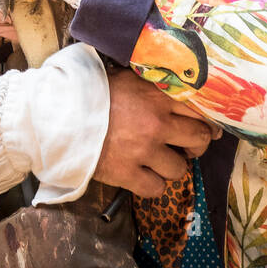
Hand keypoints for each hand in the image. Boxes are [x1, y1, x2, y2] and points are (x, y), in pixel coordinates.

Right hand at [92, 68, 222, 198]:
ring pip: (180, 169)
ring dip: (173, 167)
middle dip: (197, 146)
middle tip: (187, 147)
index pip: (201, 110)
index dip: (208, 122)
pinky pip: (157, 189)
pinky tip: (145, 177)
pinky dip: (154, 186)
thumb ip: (153, 85)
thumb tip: (177, 87)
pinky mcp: (127, 174)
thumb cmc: (91, 93)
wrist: (58, 115)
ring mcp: (143, 151)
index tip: (208, 129)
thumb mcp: (126, 78)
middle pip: (198, 140)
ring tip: (160, 162)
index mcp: (158, 96)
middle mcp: (157, 124)